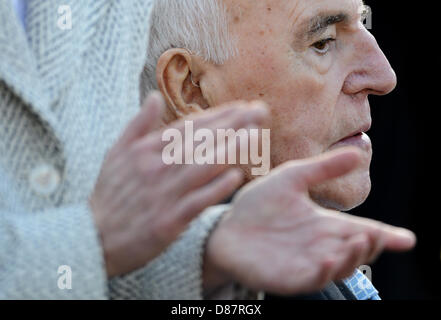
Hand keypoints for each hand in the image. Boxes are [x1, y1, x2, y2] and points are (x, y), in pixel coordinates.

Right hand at [90, 91, 269, 277]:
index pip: (189, 127)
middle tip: (260, 110)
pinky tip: (237, 175)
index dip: (219, 115)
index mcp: (146, 150)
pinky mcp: (169, 221)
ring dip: (231, 150)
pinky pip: (197, 201)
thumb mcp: (115, 153)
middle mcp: (157, 168)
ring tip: (257, 135)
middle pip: (201, 141)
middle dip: (233, 124)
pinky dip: (216, 188)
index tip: (242, 106)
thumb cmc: (109, 193)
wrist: (96, 237)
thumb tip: (154, 96)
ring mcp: (164, 194)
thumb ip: (137, 124)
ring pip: (203, 166)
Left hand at [204, 147, 415, 294]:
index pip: (359, 230)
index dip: (383, 235)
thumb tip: (357, 151)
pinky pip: (312, 279)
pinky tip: (328, 257)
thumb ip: (323, 168)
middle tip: (377, 235)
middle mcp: (319, 246)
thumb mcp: (292, 178)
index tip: (407, 239)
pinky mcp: (287, 278)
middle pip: (354, 250)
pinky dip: (324, 271)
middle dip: (370, 246)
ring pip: (339, 267)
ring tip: (358, 241)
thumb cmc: (257, 204)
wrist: (225, 225)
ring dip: (352, 258)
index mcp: (323, 224)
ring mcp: (305, 264)